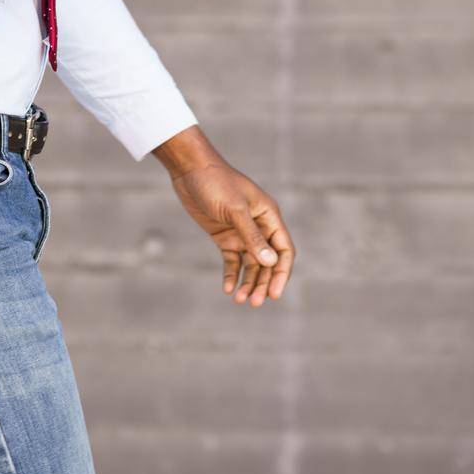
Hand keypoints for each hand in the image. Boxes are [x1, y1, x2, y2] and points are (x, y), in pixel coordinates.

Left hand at [152, 127, 295, 307]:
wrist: (190, 169)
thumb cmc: (216, 182)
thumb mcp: (235, 210)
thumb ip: (252, 236)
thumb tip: (270, 262)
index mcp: (269, 216)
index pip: (283, 250)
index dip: (281, 273)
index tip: (274, 294)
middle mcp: (259, 226)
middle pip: (267, 262)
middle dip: (263, 283)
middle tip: (254, 303)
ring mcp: (241, 232)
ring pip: (250, 264)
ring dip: (248, 282)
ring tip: (240, 300)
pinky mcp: (224, 236)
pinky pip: (232, 260)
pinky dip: (232, 275)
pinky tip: (228, 289)